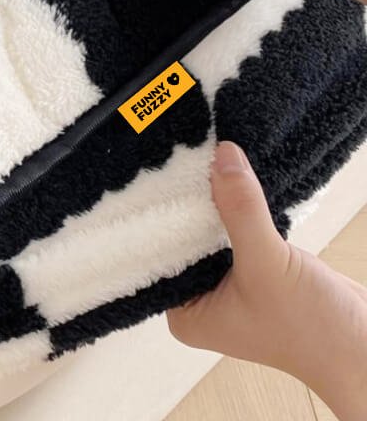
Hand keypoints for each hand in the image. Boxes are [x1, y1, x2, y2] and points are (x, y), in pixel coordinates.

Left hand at [168, 141, 366, 420]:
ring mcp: (223, 284)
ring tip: (200, 155)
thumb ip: (241, 211)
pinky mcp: (249, 269)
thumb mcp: (268, 263)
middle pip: (180, 236)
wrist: (365, 349)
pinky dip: (232, 208)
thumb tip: (222, 155)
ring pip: (206, 230)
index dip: (157, 211)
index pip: (156, 250)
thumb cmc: (313, 327)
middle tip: (176, 152)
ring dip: (210, 201)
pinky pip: (230, 230)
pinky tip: (228, 177)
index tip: (155, 168)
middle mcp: (196, 299)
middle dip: (183, 202)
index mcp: (184, 313)